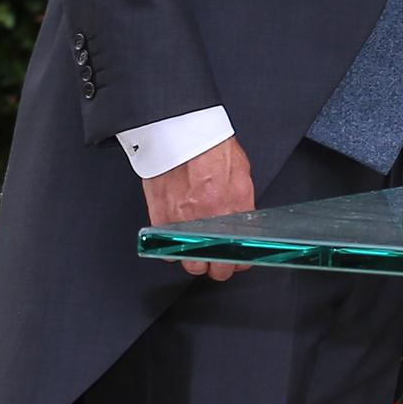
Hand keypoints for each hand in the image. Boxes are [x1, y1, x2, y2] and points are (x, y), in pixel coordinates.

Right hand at [140, 135, 254, 280]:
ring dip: (194, 262)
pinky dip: (171, 249)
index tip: (238, 262)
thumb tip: (242, 219)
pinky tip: (177, 242)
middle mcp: (210, 220)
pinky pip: (166, 250)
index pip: (242, 254)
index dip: (239, 262)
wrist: (182, 134)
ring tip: (198, 255)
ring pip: (189, 263)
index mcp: (235, 207)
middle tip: (218, 263)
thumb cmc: (212, 148)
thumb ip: (241, 202)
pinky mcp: (160, 220)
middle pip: (215, 267)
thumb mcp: (241, 174)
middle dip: (218, 269)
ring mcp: (183, 223)